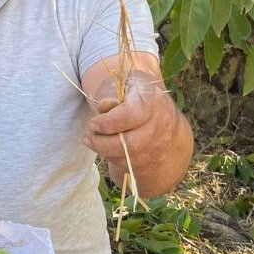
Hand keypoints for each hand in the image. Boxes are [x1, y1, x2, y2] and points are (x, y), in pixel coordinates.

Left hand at [82, 69, 186, 188]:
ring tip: (91, 141)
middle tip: (88, 136)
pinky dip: (112, 158)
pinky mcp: (152, 161)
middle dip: (102, 142)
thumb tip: (103, 107)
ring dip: (104, 151)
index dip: (108, 122)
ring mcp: (157, 146)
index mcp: (152, 101)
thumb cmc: (140, 100)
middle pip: (129, 143)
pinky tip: (105, 148)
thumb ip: (115, 95)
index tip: (93, 123)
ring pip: (127, 157)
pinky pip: (128, 165)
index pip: (132, 114)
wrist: (165, 122)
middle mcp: (159, 125)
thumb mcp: (128, 88)